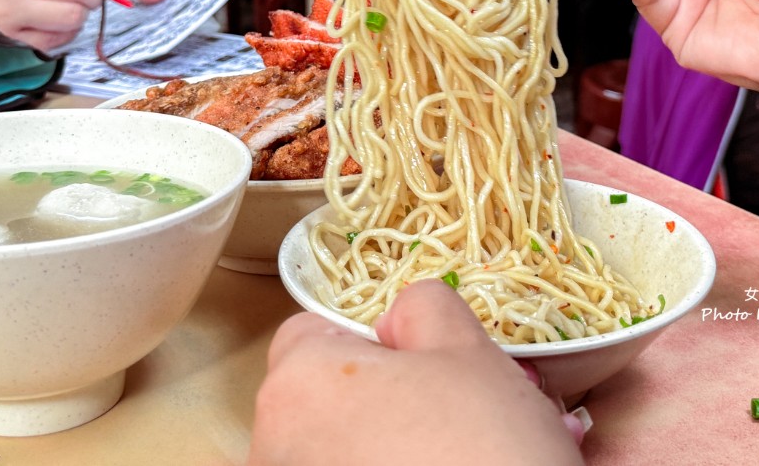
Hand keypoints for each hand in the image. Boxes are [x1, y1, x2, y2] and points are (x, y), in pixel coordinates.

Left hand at [247, 280, 583, 465]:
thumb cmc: (485, 450)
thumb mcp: (469, 351)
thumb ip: (423, 307)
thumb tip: (398, 317)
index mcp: (299, 382)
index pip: (312, 333)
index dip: (369, 342)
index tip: (417, 366)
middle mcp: (272, 446)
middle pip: (320, 397)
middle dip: (377, 400)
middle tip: (446, 419)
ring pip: (332, 449)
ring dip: (378, 449)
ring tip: (448, 458)